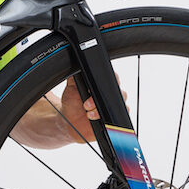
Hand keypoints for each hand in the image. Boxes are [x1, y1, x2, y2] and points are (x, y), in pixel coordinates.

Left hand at [9, 76, 127, 147]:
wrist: (69, 121)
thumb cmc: (71, 102)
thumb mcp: (70, 87)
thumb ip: (74, 76)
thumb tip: (76, 66)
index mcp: (101, 83)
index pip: (111, 77)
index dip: (105, 81)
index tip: (91, 88)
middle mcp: (109, 93)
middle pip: (117, 91)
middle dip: (100, 98)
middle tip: (86, 104)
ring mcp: (112, 106)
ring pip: (119, 104)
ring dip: (102, 110)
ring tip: (89, 113)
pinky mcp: (112, 119)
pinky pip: (118, 118)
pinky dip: (109, 120)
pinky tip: (97, 120)